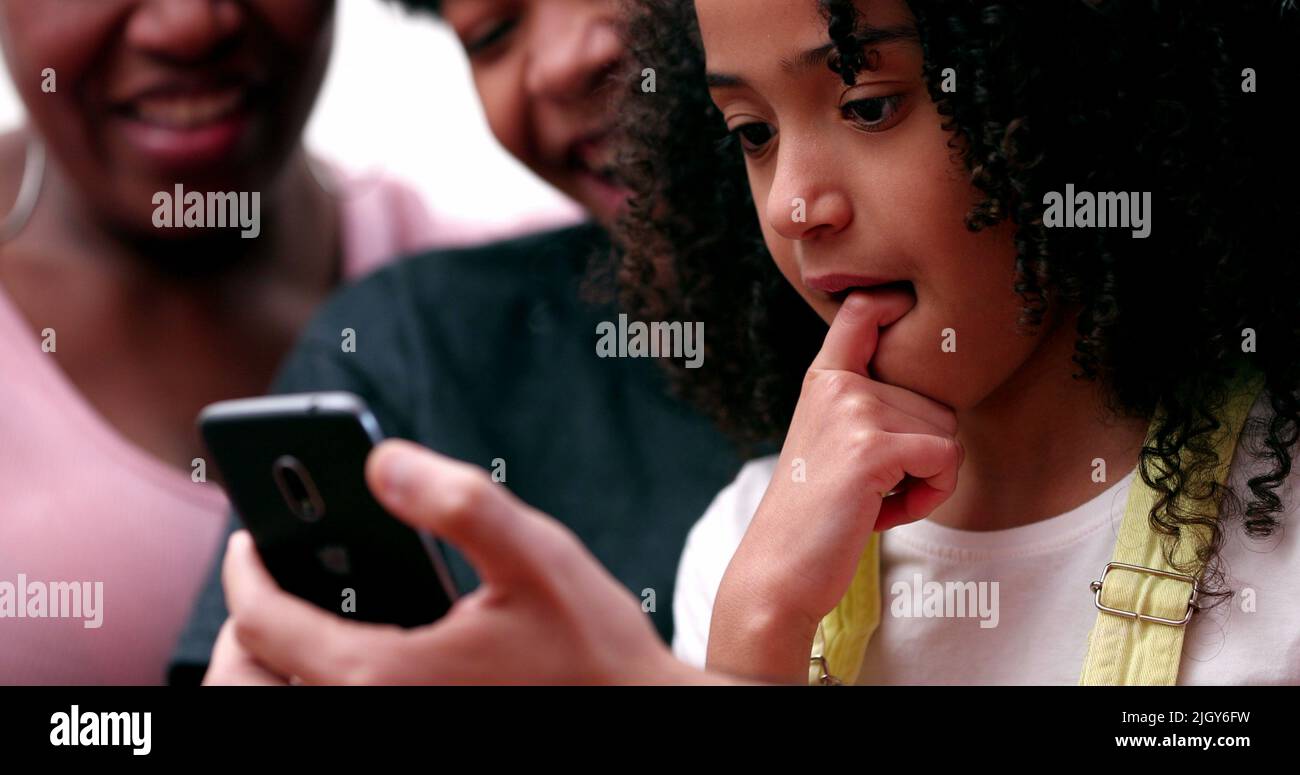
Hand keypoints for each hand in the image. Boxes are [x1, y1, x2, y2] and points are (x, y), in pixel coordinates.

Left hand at [205, 440, 716, 684]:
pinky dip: (320, 684)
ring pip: (286, 709)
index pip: (264, 626)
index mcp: (383, 677)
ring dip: (275, 665)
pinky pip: (334, 715)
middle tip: (269, 582)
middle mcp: (373, 718)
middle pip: (249, 686)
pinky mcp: (420, 738)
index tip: (245, 539)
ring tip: (304, 615)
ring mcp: (393, 734)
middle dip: (244, 630)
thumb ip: (460, 501)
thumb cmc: (594, 650)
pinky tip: (362, 647)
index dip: (244, 571)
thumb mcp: (537, 555)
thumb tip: (380, 459)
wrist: (641, 725)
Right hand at [707, 290, 962, 682]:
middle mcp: (837, 384)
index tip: (904, 304)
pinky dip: (930, 496)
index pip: (862, 311)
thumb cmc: (815, 516)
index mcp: (824, 380)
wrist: (778, 571)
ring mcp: (853, 411)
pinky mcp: (870, 448)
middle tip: (874, 487)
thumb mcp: (831, 444)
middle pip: (935, 400)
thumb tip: (939, 394)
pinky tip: (884, 514)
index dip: (894, 302)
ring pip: (946, 432)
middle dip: (924, 453)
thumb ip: (866, 408)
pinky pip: (945, 459)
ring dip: (927, 480)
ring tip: (874, 501)